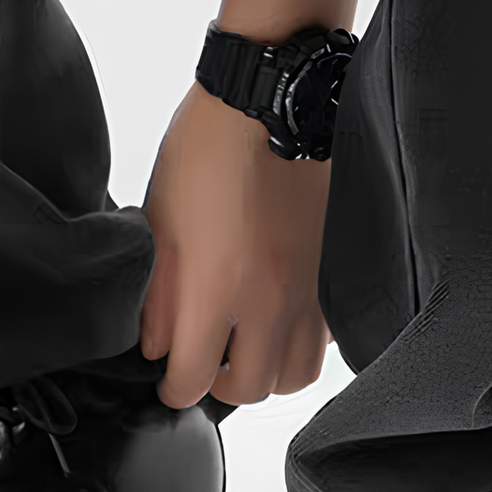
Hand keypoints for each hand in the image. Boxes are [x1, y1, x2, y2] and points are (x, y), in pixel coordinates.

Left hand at [141, 83, 331, 407]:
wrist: (272, 101)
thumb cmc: (210, 146)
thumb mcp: (160, 219)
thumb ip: (158, 296)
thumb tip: (157, 346)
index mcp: (216, 286)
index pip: (193, 380)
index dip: (173, 390)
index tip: (169, 381)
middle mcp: (268, 299)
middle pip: (248, 390)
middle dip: (219, 386)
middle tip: (205, 363)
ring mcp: (308, 289)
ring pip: (294, 374)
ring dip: (265, 370)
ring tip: (245, 346)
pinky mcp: (334, 272)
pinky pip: (326, 337)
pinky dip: (301, 342)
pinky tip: (281, 318)